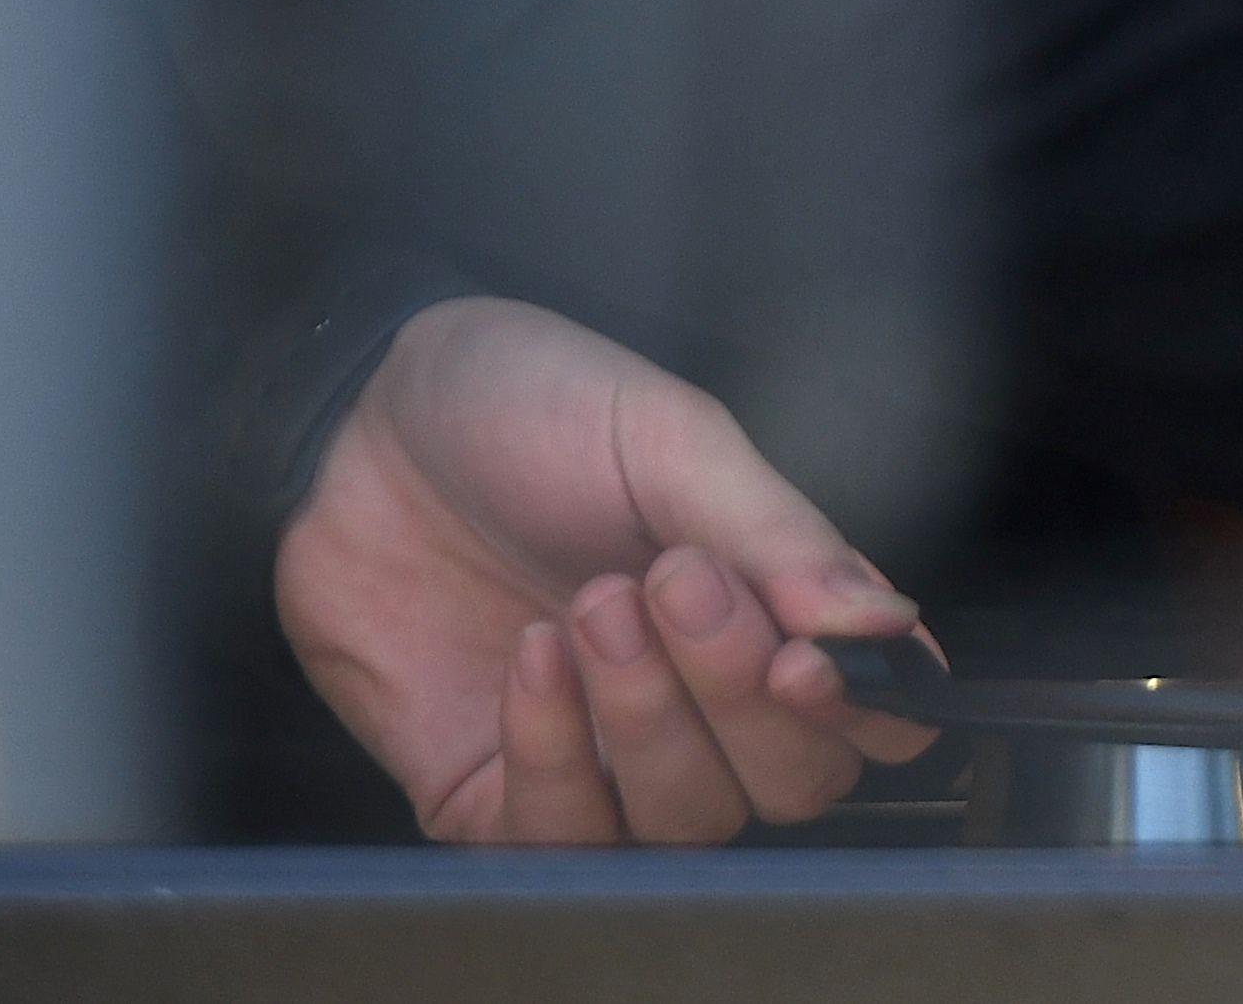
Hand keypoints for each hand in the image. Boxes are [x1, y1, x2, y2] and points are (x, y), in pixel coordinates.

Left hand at [272, 297, 937, 842]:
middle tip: (674, 582)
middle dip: (737, 697)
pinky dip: (554, 752)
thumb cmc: (528, 405)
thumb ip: (778, 533)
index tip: (806, 661)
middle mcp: (705, 699)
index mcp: (772, 606)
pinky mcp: (498, 795)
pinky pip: (557, 837)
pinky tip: (533, 656)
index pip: (875, 715)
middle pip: (792, 784)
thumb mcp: (665, 434)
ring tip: (589, 603)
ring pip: (685, 823)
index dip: (868, 715)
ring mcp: (604, 757)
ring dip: (647, 720)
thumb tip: (885, 624)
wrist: (358, 423)